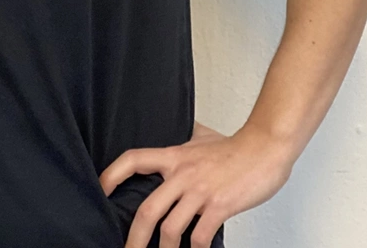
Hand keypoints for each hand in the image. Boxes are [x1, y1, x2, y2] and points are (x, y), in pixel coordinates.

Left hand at [98, 122, 292, 247]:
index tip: (101, 190)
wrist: (265, 148)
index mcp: (174, 156)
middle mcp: (182, 174)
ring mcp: (200, 191)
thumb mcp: (201, 136)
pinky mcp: (219, 206)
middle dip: (134, 238)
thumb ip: (185, 138)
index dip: (112, 174)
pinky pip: (199, 237)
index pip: (133, 159)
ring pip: (170, 229)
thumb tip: (177, 130)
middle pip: (148, 209)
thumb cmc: (234, 146)